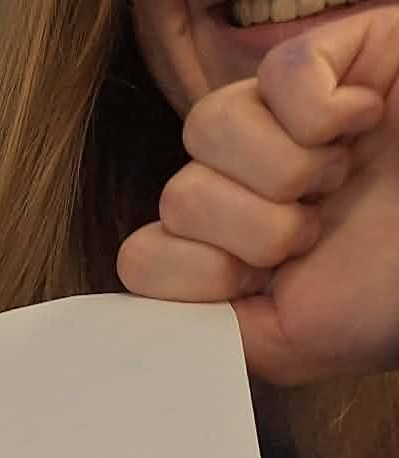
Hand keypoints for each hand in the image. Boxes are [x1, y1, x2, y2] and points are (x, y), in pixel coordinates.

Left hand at [119, 8, 398, 383]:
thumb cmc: (398, 297)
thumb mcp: (292, 344)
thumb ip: (210, 332)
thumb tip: (140, 317)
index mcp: (234, 252)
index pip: (144, 255)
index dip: (195, 272)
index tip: (260, 282)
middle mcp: (251, 185)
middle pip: (177, 194)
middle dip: (254, 229)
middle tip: (318, 232)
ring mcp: (286, 119)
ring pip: (209, 129)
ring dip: (285, 171)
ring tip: (341, 182)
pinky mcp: (333, 56)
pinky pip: (278, 73)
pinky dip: (324, 112)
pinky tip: (366, 124)